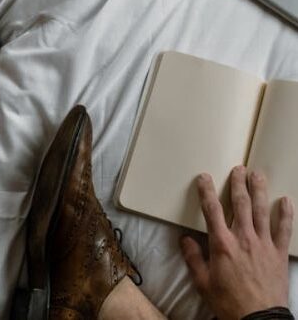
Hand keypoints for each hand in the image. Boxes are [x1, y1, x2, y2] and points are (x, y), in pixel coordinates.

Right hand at [180, 166, 292, 319]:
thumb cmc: (229, 302)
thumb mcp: (203, 282)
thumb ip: (193, 258)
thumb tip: (185, 239)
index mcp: (222, 244)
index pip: (212, 210)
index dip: (207, 191)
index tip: (204, 177)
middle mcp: (243, 238)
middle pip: (240, 204)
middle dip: (238, 184)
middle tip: (238, 169)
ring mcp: (263, 244)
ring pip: (261, 210)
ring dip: (259, 190)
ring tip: (258, 175)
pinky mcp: (278, 253)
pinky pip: (284, 229)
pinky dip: (285, 214)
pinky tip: (286, 200)